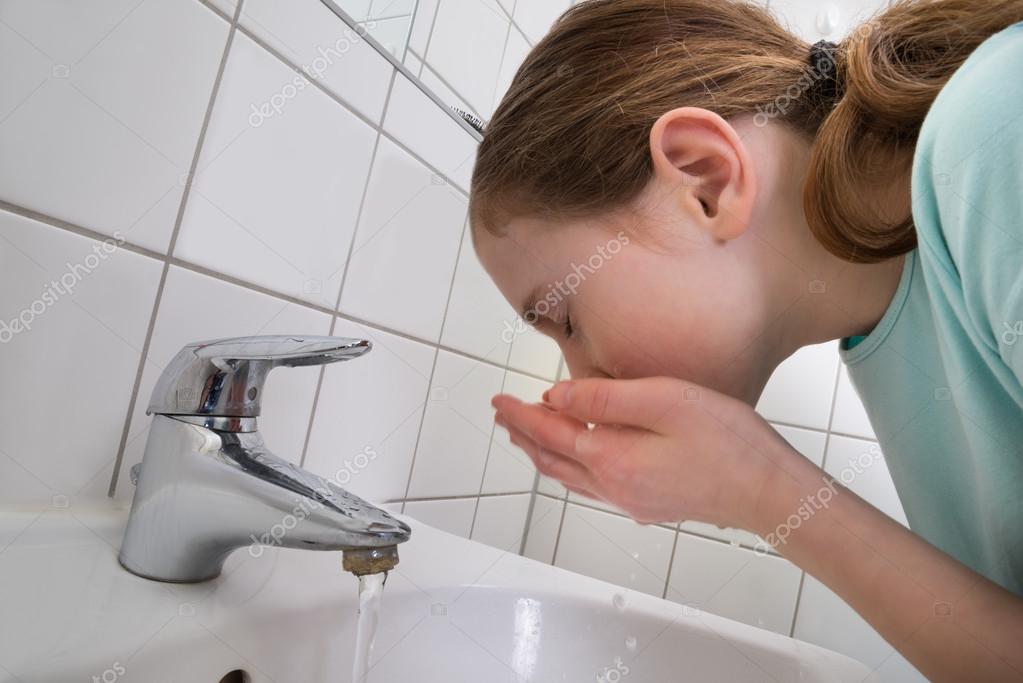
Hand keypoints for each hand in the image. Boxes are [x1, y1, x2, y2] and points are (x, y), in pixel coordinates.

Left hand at [492, 376, 803, 530]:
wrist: (769, 491)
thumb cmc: (727, 440)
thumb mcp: (664, 401)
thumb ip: (604, 400)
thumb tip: (554, 398)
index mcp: (611, 459)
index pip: (549, 432)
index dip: (520, 415)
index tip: (498, 399)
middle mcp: (613, 487)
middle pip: (552, 459)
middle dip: (521, 435)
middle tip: (501, 415)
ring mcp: (631, 501)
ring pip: (568, 477)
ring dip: (541, 454)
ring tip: (523, 437)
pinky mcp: (649, 504)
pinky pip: (590, 487)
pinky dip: (568, 468)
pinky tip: (574, 461)